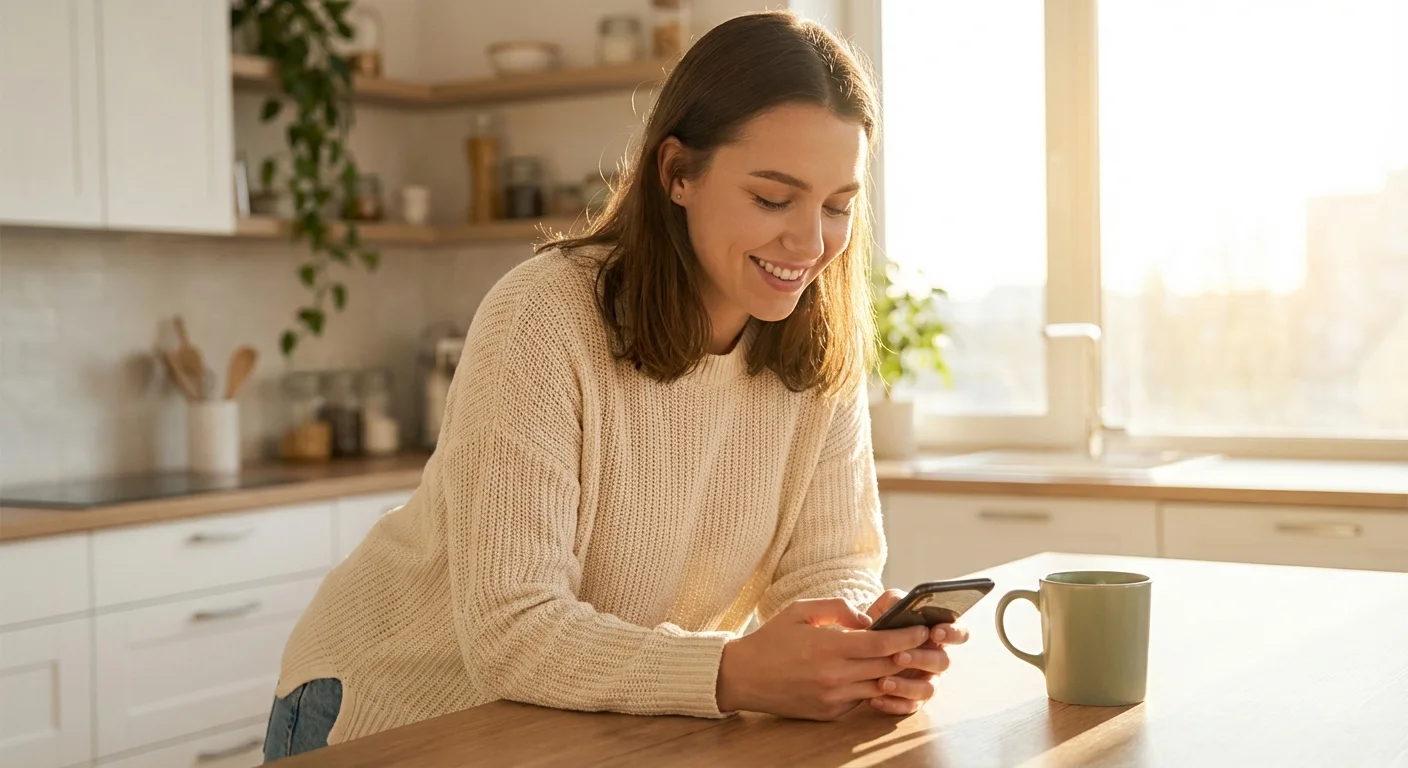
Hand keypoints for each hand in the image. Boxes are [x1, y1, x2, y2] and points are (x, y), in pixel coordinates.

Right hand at [715, 598, 930, 720]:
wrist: (743, 677)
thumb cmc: (771, 639)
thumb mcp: (800, 610)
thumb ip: (838, 608)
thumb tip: (868, 620)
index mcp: (828, 647)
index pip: (882, 644)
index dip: (907, 636)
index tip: (923, 628)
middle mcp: (834, 676)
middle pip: (887, 667)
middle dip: (910, 654)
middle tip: (927, 643)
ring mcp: (833, 698)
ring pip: (879, 686)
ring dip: (897, 674)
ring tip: (909, 659)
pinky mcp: (830, 713)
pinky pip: (862, 699)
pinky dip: (873, 687)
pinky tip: (879, 675)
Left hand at [862, 588, 971, 715]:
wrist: (860, 648)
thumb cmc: (881, 624)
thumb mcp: (884, 607)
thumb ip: (892, 601)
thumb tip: (896, 606)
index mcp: (937, 633)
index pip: (959, 632)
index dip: (952, 633)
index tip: (935, 632)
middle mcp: (937, 658)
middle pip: (943, 662)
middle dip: (922, 659)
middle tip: (899, 656)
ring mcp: (927, 680)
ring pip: (929, 689)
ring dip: (907, 686)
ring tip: (883, 682)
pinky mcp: (913, 699)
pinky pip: (910, 707)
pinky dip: (893, 704)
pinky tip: (875, 699)